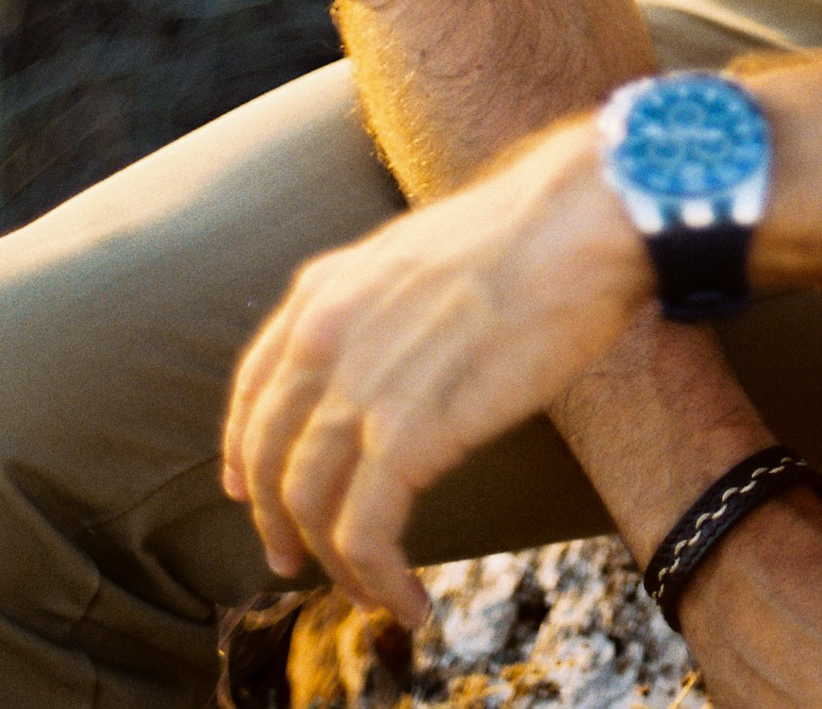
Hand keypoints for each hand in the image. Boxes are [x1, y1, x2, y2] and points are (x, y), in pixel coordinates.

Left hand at [221, 113, 650, 625]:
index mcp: (323, 289)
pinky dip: (377, 579)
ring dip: (335, 565)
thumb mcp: (414, 252)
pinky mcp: (408, 435)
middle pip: (270, 457)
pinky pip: (365, 533)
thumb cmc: (524, 231)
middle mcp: (324, 338)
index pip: (254, 387)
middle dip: (276, 522)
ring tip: (367, 593)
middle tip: (293, 561)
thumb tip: (384, 354)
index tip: (249, 490)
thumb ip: (376, 302)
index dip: (244, 450)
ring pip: (311, 505)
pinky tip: (408, 601)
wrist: (577, 222)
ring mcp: (360, 387)